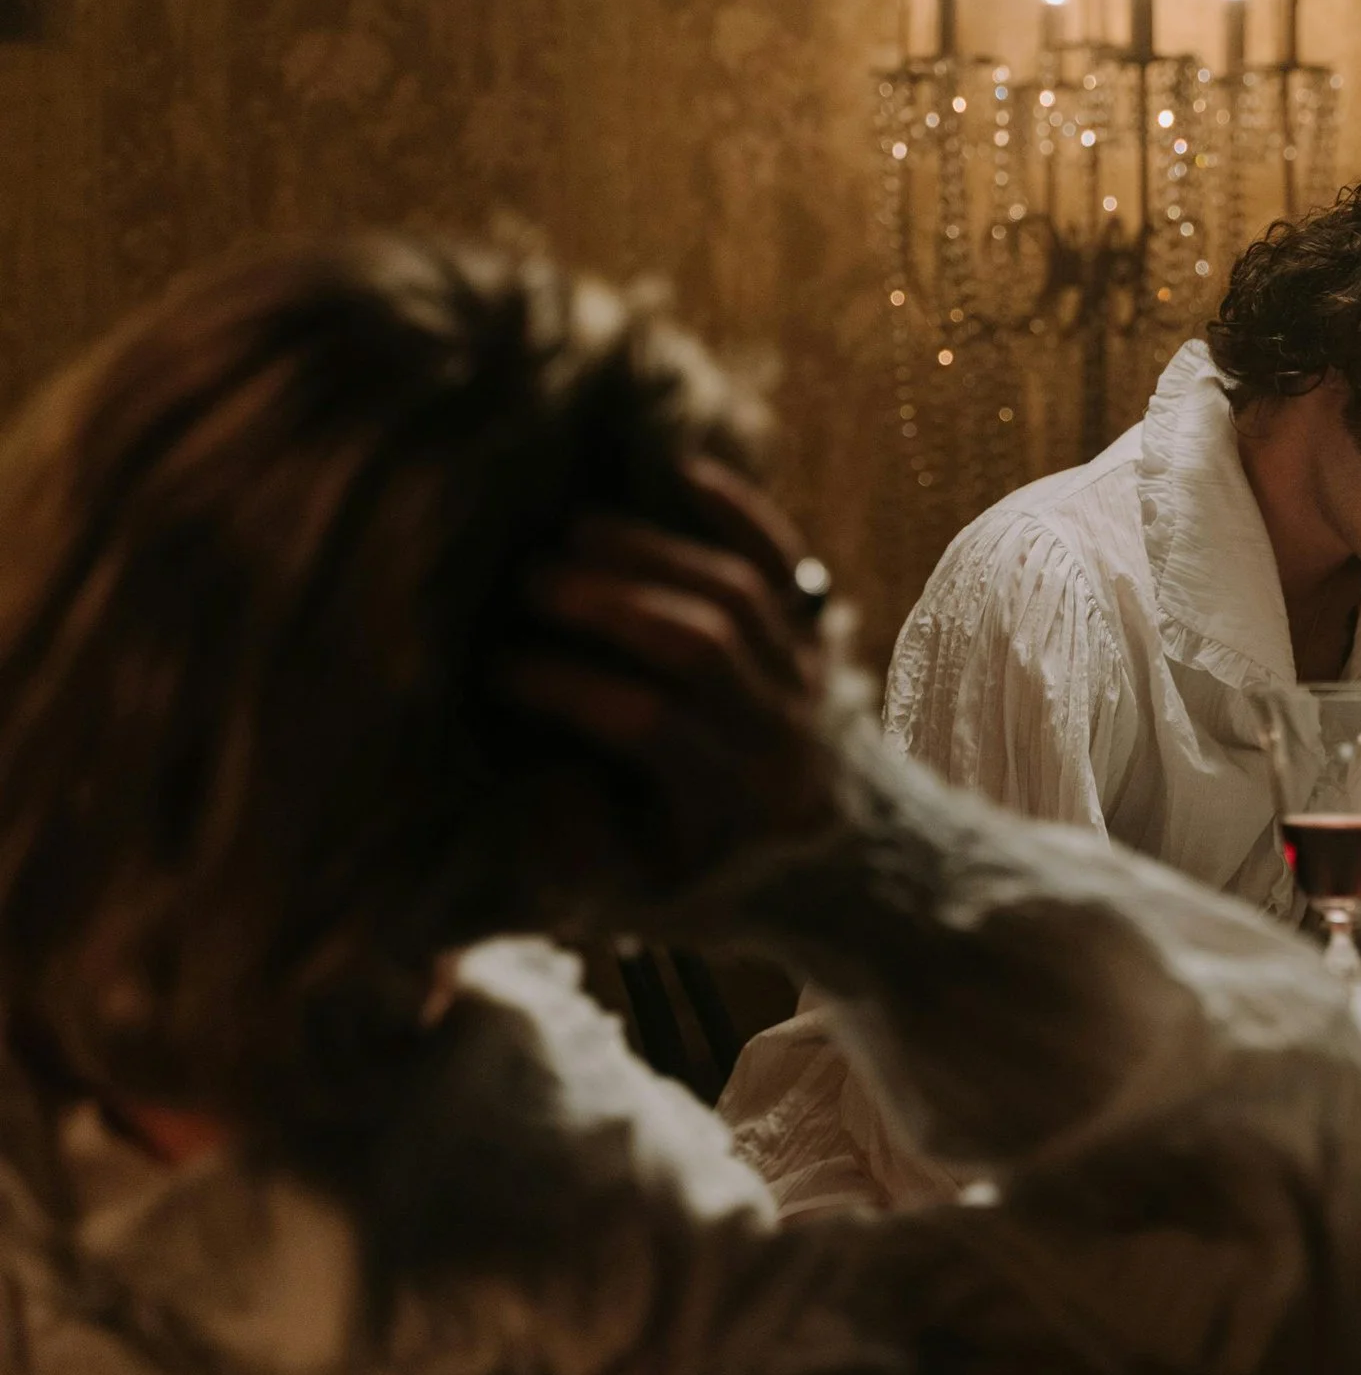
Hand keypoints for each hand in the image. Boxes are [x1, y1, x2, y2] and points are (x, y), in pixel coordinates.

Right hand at [499, 459, 834, 892]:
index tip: (498, 669)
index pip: (648, 726)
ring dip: (652, 554)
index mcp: (736, 810)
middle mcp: (785, 739)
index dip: (566, 688)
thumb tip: (533, 779)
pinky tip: (681, 470)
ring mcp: (811, 682)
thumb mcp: (638, 905)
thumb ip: (574, 856)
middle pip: (701, 645)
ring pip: (739, 595)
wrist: (848, 874)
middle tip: (528, 582)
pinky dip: (741, 514)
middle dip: (608, 604)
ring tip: (572, 535)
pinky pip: (790, 565)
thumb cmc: (711, 889)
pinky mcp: (822, 641)